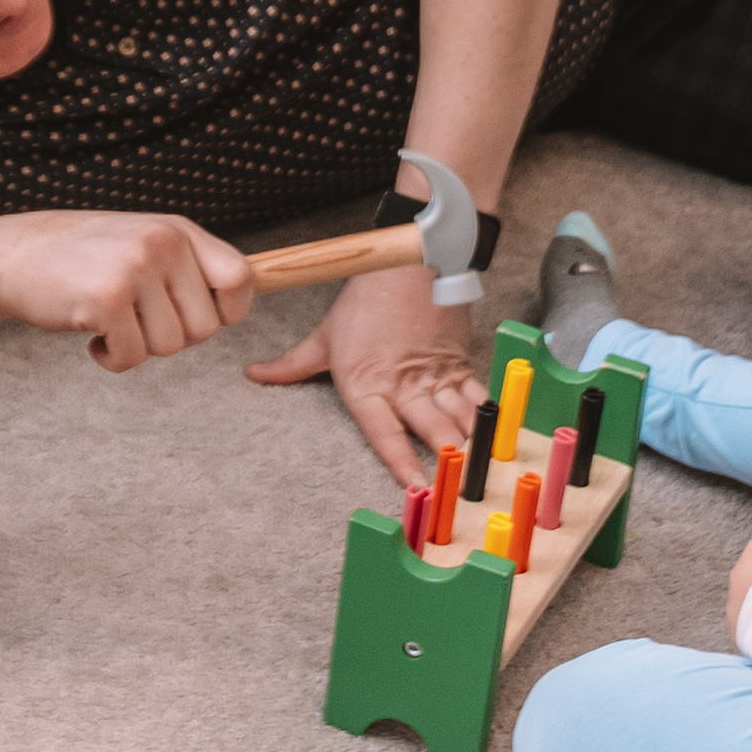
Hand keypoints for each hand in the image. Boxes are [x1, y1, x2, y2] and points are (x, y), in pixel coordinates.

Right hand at [0, 209, 253, 371]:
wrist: (11, 254)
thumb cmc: (81, 257)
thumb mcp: (142, 243)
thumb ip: (187, 266)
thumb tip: (239, 301)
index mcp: (179, 230)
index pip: (240, 279)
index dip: (228, 312)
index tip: (192, 317)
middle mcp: (164, 243)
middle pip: (205, 328)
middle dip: (171, 337)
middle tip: (135, 320)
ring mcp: (135, 268)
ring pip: (169, 346)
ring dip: (138, 348)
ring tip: (109, 321)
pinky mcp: (106, 298)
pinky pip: (132, 357)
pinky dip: (112, 359)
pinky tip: (91, 335)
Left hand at [245, 260, 484, 491]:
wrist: (409, 263)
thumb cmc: (364, 300)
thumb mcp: (323, 337)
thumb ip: (291, 366)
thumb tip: (254, 374)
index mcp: (367, 385)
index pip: (383, 433)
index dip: (400, 462)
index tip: (415, 486)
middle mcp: (403, 386)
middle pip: (431, 430)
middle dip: (447, 459)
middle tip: (461, 487)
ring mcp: (434, 375)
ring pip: (458, 417)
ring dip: (472, 443)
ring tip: (485, 470)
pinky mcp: (458, 362)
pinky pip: (476, 395)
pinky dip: (487, 415)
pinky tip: (498, 434)